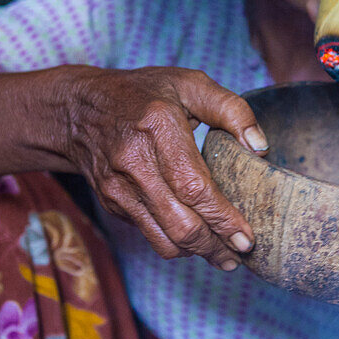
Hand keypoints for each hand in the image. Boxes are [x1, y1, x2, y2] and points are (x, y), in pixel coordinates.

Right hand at [54, 65, 268, 267]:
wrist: (78, 108)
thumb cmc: (143, 92)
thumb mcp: (190, 83)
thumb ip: (231, 109)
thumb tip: (259, 146)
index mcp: (158, 127)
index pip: (194, 187)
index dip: (223, 218)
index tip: (247, 237)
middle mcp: (134, 162)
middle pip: (180, 223)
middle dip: (215, 247)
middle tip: (241, 253)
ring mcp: (118, 187)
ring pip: (164, 239)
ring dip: (197, 253)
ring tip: (224, 255)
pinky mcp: (112, 202)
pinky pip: (149, 234)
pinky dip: (175, 243)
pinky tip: (195, 239)